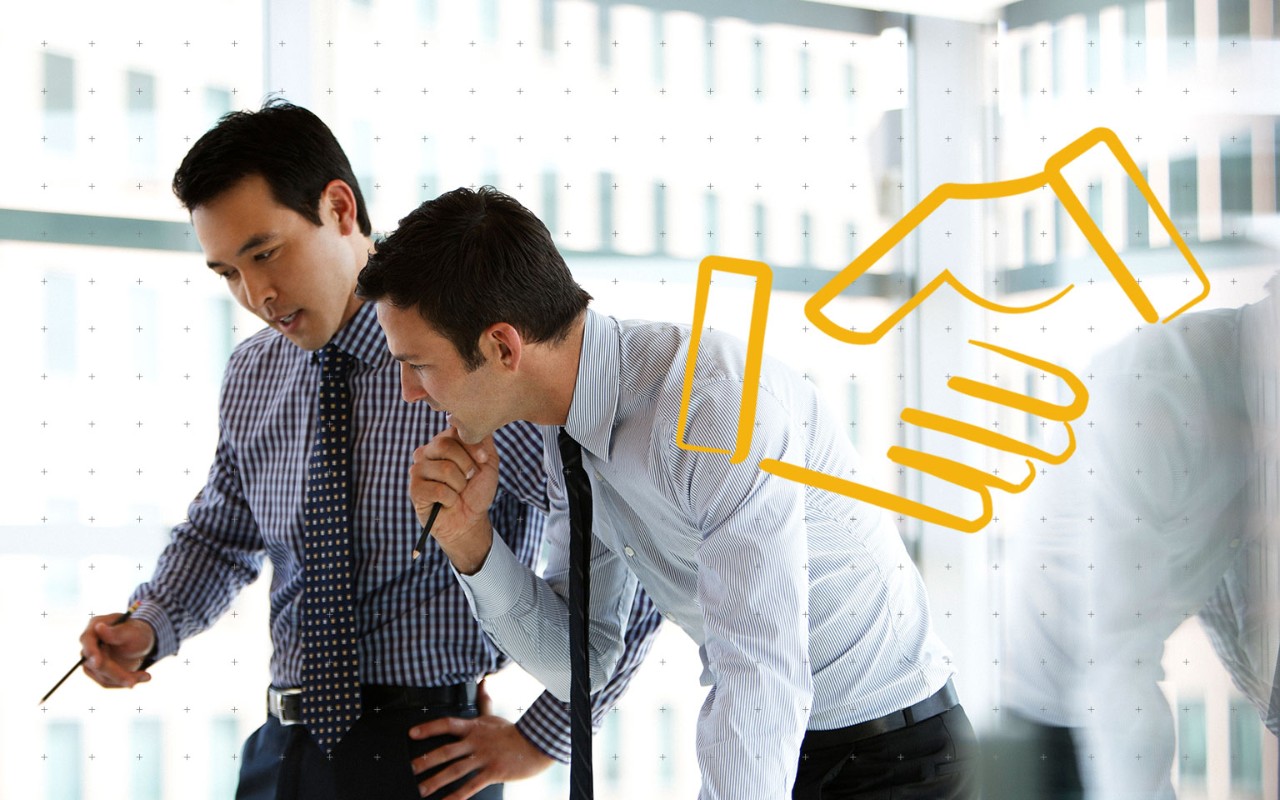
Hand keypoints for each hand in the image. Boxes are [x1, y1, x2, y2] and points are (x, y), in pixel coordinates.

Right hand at [78, 615, 155, 687]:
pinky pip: (108, 682)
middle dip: (115, 673)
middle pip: (94, 663)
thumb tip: (98, 627)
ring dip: (123, 679)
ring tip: (146, 676)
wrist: (141, 643)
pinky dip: (124, 681)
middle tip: (132, 682)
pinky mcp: (98, 672)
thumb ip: (117, 632)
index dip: (91, 652)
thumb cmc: (137, 632)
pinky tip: (143, 677)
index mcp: (95, 626)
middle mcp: (89, 644)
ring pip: (102, 676)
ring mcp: (91, 659)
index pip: (87, 640)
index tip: (98, 663)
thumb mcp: (132, 631)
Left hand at [407, 684, 553, 799]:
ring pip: (455, 771)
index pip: (447, 724)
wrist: (536, 744)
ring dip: (436, 781)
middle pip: (446, 751)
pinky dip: (457, 796)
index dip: (429, 728)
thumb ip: (484, 701)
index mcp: (474, 728)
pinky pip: (471, 786)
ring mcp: (484, 758)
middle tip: (410, 769)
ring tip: (421, 789)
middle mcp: (476, 743)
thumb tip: (483, 681)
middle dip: (426, 761)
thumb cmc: (512, 732)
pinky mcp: (493, 773)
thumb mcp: (494, 716)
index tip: (412, 734)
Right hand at [409, 426, 500, 573]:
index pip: (454, 430)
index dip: (472, 446)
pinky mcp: (414, 489)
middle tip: (469, 479)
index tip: (483, 460)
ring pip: (444, 469)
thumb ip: (483, 438)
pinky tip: (448, 502)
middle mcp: (426, 452)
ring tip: (457, 492)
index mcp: (442, 442)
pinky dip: (451, 499)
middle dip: (466, 466)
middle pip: (445, 445)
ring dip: (459, 486)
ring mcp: (418, 470)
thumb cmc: (476, 490)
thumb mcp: (488, 461)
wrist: (470, 520)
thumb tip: (471, 419)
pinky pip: (438, 489)